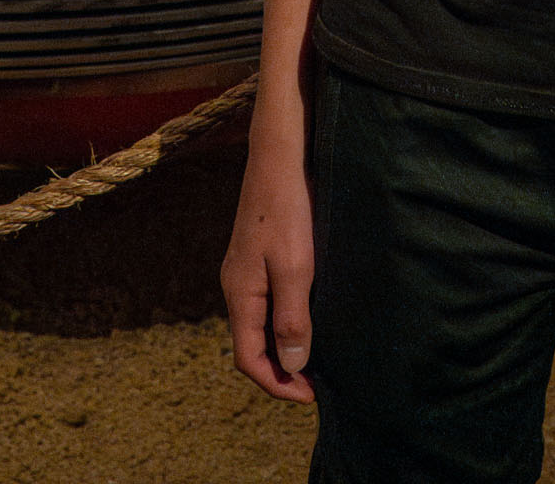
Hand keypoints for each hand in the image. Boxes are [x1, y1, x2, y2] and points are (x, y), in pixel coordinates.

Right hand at [220, 136, 317, 402]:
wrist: (280, 158)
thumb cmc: (288, 209)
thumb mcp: (295, 267)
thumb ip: (291, 318)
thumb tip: (291, 365)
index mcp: (240, 294)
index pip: (247, 358)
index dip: (276, 385)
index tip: (310, 396)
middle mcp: (238, 287)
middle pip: (251, 346)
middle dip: (280, 373)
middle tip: (317, 386)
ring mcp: (247, 273)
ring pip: (260, 326)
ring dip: (284, 349)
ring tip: (316, 362)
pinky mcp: (260, 259)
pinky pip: (268, 306)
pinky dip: (286, 325)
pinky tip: (310, 323)